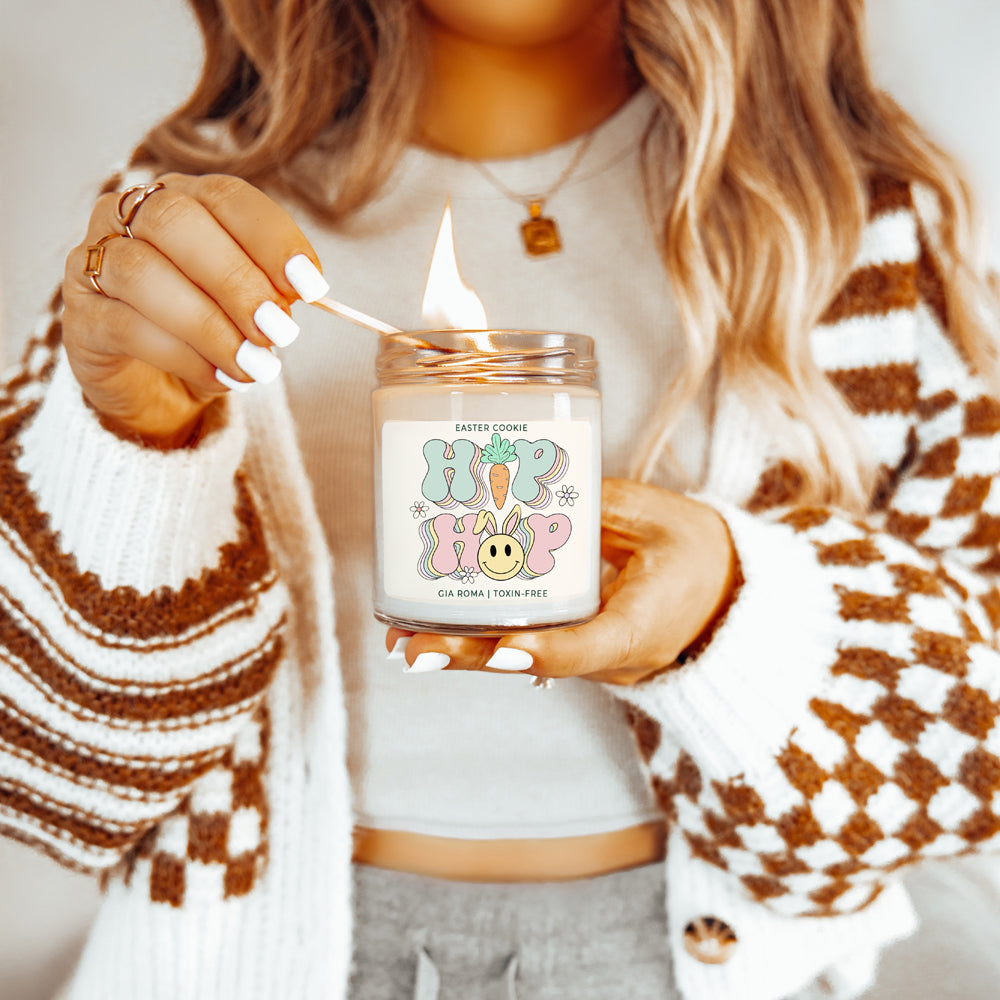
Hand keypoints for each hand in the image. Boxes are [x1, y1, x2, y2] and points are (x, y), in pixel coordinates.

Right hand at [62, 173, 327, 444]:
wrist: (157, 388)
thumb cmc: (211, 331)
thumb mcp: (249, 309)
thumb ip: (267, 294)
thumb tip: (288, 300)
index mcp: (183, 199)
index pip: (226, 197)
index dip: (272, 239)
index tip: (312, 286)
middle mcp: (129, 216)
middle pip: (177, 222)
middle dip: (237, 280)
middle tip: (280, 331)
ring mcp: (95, 263)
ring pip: (143, 273)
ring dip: (210, 324)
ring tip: (255, 365)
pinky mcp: (80, 318)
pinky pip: (127, 326)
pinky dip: (183, 356)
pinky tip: (220, 378)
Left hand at [386, 478, 736, 685]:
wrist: (721, 598)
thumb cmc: (696, 556)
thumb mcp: (660, 520)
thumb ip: (601, 506)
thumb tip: (532, 486)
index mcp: (641, 628)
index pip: (590, 647)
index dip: (546, 650)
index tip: (505, 650)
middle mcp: (606, 655)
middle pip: (530, 661)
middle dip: (470, 656)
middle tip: (412, 650)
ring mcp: (585, 655)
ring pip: (516, 658)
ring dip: (461, 651)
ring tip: (401, 641)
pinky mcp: (572, 642)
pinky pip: (521, 643)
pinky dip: (478, 636)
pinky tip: (430, 626)